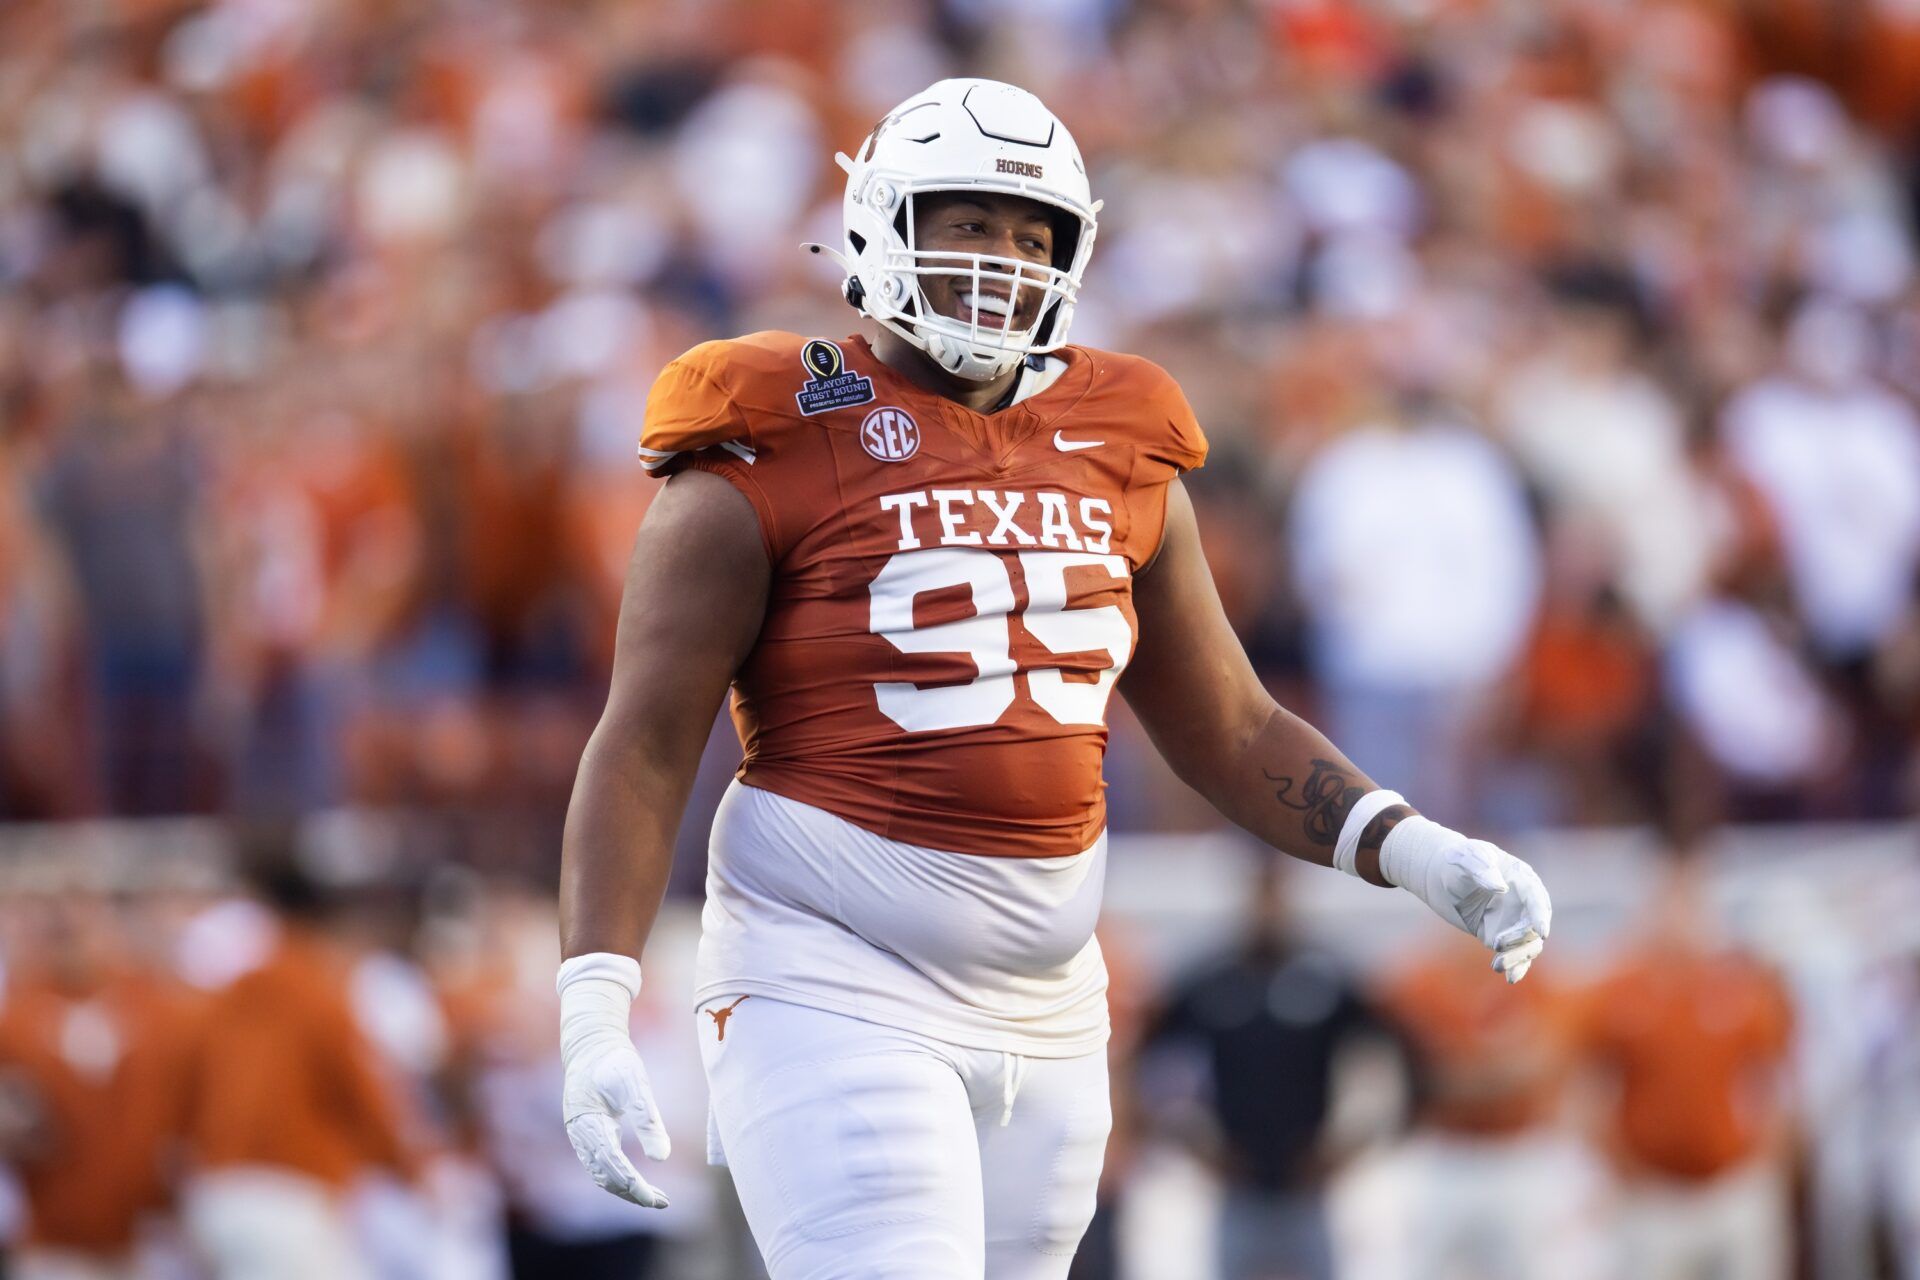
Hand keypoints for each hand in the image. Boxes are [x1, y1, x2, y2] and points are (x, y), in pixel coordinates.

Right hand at [558, 954, 671, 1207]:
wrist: (591, 1042)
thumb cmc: (615, 1059)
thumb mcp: (635, 1084)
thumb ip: (647, 1120)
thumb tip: (661, 1158)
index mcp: (588, 1123)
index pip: (613, 1166)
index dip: (635, 1186)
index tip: (657, 1198)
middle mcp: (579, 1134)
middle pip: (604, 1177)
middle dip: (632, 1193)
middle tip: (662, 1201)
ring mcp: (579, 1135)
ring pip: (600, 1174)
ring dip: (625, 1188)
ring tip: (654, 1196)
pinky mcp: (585, 1132)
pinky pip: (598, 1164)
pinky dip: (616, 1176)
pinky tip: (636, 1180)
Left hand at [1380, 817, 1551, 983]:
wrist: (1440, 872)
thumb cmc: (1458, 858)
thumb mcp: (1468, 857)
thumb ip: (1482, 869)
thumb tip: (1500, 887)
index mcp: (1522, 879)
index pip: (1537, 900)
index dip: (1540, 915)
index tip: (1541, 930)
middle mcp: (1523, 902)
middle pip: (1533, 926)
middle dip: (1521, 939)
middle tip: (1496, 944)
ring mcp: (1512, 920)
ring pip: (1526, 945)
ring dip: (1517, 957)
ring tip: (1497, 965)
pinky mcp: (1498, 935)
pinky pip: (1513, 954)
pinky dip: (1514, 966)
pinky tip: (1509, 977)